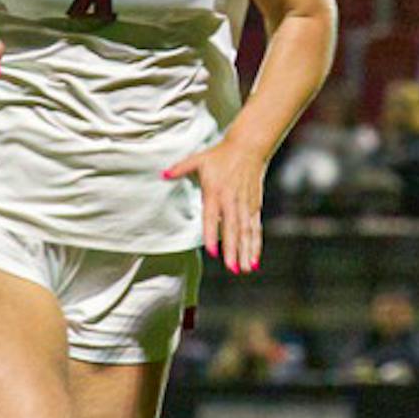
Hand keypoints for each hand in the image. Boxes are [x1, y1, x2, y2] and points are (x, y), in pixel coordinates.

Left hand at [163, 139, 265, 274]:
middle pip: (232, 229)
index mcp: (215, 191)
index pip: (212, 216)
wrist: (248, 147)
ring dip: (246, 252)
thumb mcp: (198, 159)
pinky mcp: (254, 206)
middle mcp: (231, 200)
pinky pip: (255, 228)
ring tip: (245, 270)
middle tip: (232, 269)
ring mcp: (245, 204)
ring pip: (246, 232)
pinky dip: (256, 245)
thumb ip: (180, 168)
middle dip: (232, 250)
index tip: (212, 252)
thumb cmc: (220, 154)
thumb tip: (162, 174)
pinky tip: (254, 261)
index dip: (212, 234)